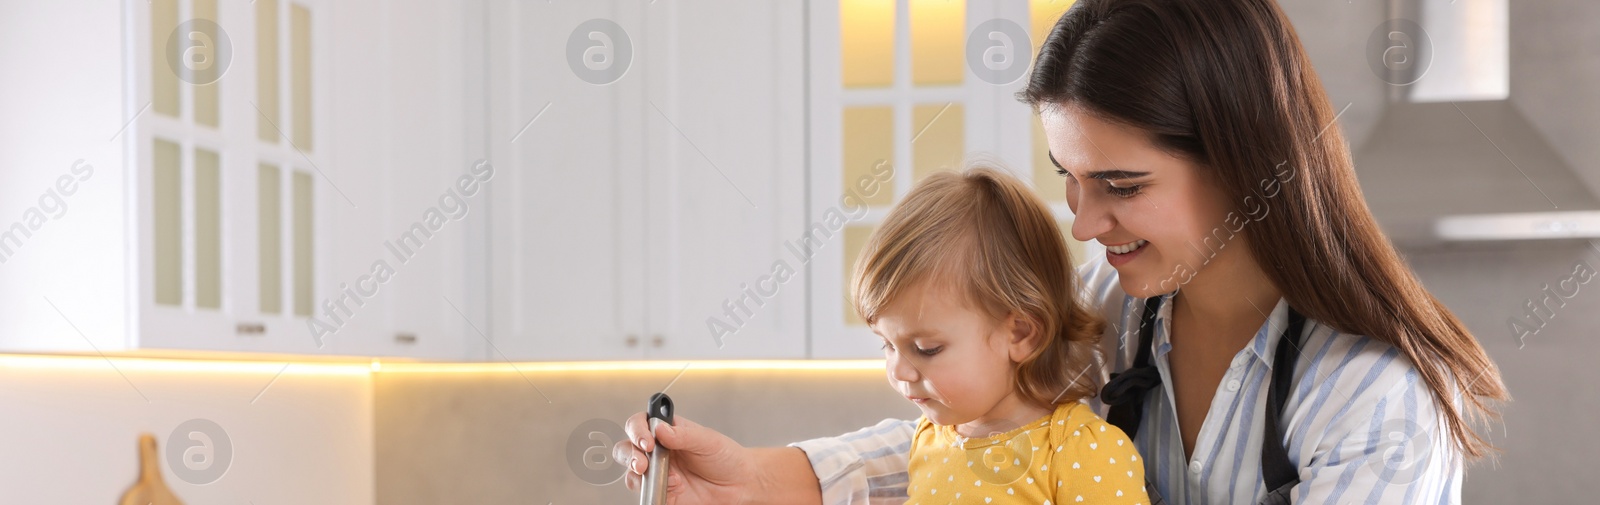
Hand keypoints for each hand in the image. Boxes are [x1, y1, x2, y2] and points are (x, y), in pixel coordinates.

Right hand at [612, 413, 760, 503]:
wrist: (739, 484)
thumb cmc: (726, 458)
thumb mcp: (707, 440)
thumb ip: (683, 435)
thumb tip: (661, 429)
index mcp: (667, 432)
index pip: (640, 424)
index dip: (637, 430)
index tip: (648, 440)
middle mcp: (658, 452)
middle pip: (627, 448)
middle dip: (630, 454)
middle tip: (643, 462)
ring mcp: (657, 473)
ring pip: (631, 472)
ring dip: (636, 472)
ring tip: (653, 474)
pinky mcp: (662, 493)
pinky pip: (645, 494)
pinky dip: (647, 493)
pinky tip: (662, 490)